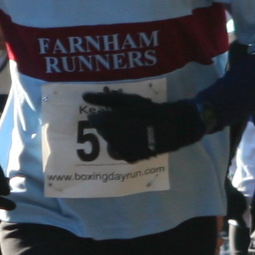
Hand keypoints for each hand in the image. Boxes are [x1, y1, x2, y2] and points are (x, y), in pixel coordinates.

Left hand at [79, 89, 209, 162]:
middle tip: (120, 121)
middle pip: (103, 132)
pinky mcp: (130, 158)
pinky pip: (119, 152)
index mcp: (111, 121)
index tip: (105, 114)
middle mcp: (113, 137)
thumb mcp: (126, 100)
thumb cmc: (148, 110)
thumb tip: (83, 96)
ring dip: (115, 137)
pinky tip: (132, 140)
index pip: (95, 121)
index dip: (99, 117)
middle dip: (108, 126)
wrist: (171, 127)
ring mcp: (121, 149)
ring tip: (127, 130)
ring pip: (110, 143)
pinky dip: (123, 146)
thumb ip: (104, 99)